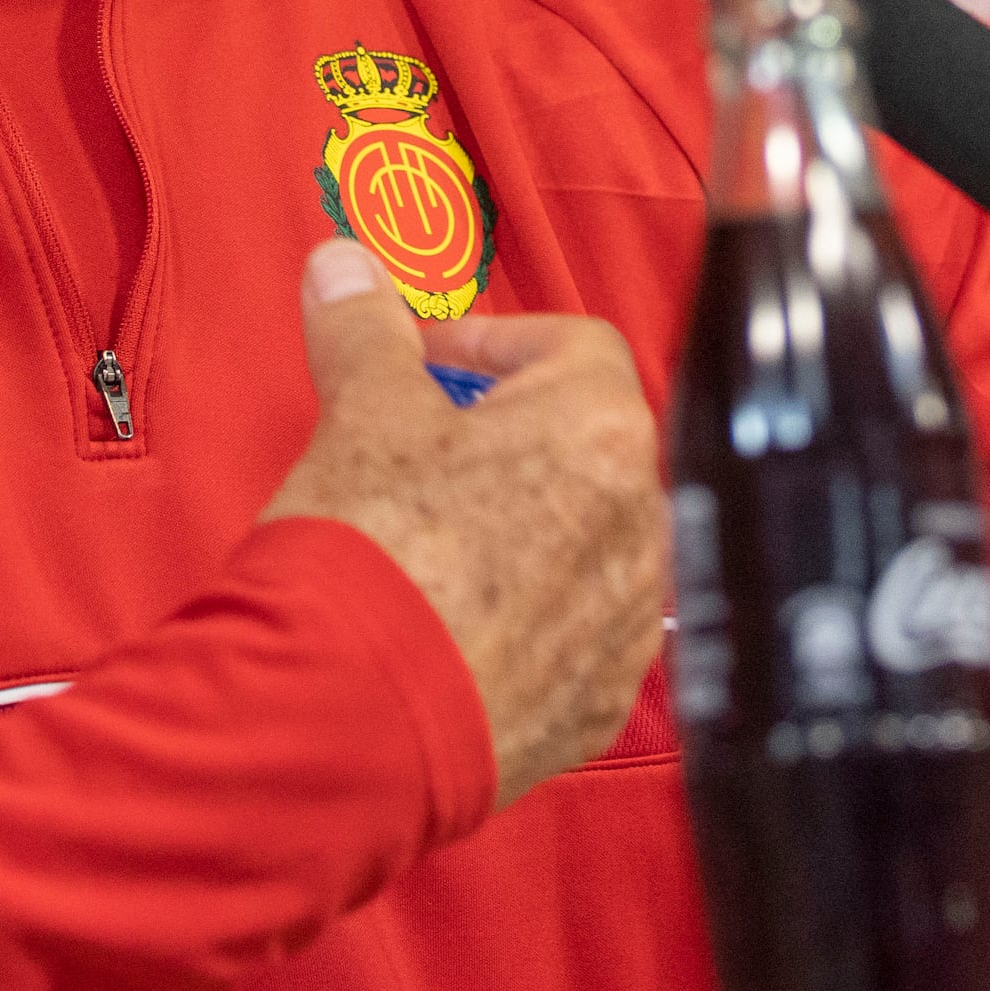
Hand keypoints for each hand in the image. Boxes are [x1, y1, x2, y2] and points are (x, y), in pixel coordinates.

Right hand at [259, 236, 664, 807]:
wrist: (352, 719)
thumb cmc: (369, 558)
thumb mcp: (357, 413)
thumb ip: (364, 328)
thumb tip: (347, 271)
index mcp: (601, 431)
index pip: (573, 345)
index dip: (492, 342)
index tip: (427, 362)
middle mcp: (642, 525)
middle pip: (585, 446)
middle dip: (505, 436)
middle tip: (421, 445)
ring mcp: (626, 624)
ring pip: (584, 544)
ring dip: (522, 527)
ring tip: (430, 538)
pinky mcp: (596, 705)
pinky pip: (573, 633)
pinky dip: (522, 614)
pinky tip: (448, 618)